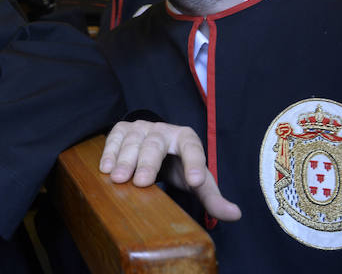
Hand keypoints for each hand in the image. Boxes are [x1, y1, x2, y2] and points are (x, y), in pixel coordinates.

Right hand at [99, 120, 240, 221]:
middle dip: (148, 162)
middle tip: (141, 182)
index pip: (193, 149)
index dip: (195, 164)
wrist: (156, 151)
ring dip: (124, 159)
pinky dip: (109, 151)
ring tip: (117, 178)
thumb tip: (236, 214)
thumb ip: (213, 198)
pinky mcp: (123, 129)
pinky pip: (115, 136)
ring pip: (133, 140)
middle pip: (156, 144)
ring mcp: (141, 127)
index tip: (196, 182)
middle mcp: (164, 130)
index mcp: (188, 139)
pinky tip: (105, 168)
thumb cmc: (179, 168)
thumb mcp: (197, 182)